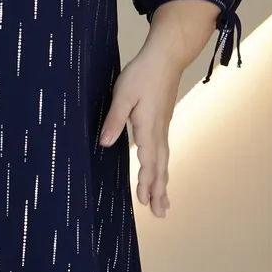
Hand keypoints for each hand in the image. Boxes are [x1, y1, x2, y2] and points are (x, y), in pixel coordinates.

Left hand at [98, 47, 182, 217]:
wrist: (166, 57)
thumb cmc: (142, 74)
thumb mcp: (123, 95)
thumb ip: (114, 120)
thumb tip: (105, 143)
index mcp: (148, 127)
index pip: (148, 160)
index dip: (146, 181)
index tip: (144, 200)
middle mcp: (159, 131)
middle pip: (161, 166)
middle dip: (159, 191)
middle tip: (160, 214)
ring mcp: (163, 126)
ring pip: (164, 160)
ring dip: (163, 182)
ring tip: (164, 203)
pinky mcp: (163, 121)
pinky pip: (164, 151)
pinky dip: (162, 167)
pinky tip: (160, 172)